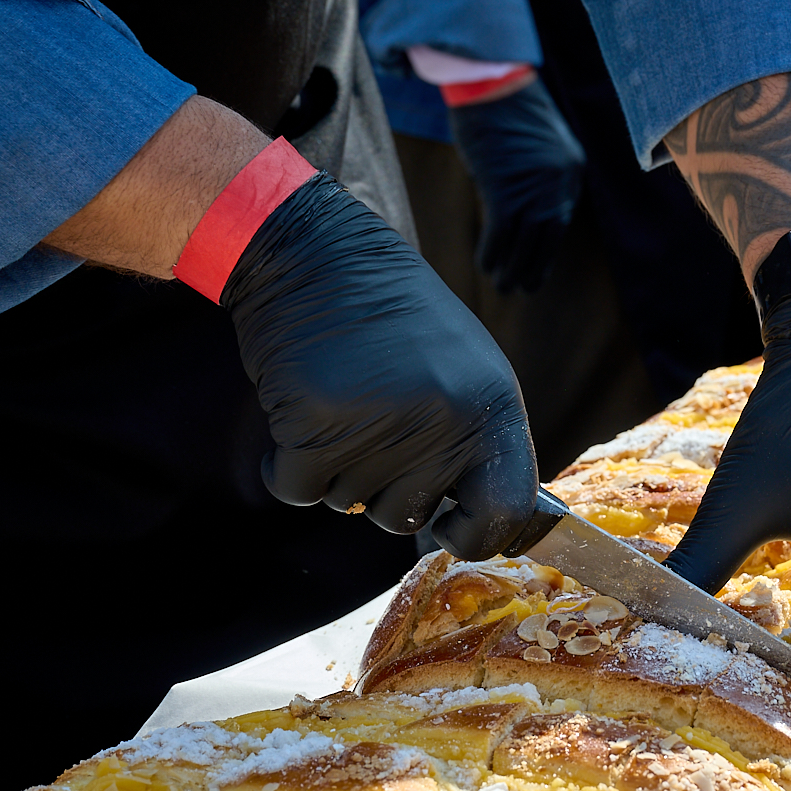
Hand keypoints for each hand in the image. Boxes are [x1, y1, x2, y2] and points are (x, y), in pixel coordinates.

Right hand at [224, 172, 538, 556]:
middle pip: (405, 517)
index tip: (450, 527)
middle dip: (381, 488)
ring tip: (342, 400)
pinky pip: (296, 490)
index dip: (477, 536)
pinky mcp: (313, 423)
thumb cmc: (394, 318)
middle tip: (372, 421)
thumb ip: (476, 442)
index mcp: (491, 405)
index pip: (504, 510)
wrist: (319, 254)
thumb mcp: (465, 370)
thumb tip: (486, 526)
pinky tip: (298, 413)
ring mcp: (378, 423)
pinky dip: (287, 466)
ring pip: (347, 504)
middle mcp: (443, 419)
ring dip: (335, 468)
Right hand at [447, 74, 585, 293]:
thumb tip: (523, 209)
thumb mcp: (533, 142)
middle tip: (524, 287)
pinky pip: (501, 234)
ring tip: (502, 286)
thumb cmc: (504, 107)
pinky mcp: (505, 190)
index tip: (536, 263)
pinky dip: (492, 254)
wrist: (490, 79)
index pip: (561, 218)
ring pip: (525, 242)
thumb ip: (537, 174)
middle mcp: (559, 182)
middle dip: (535, 266)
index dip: (546, 246)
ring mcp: (533, 188)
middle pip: (548, 236)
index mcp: (571, 170)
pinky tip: (484, 266)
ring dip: (512, 268)